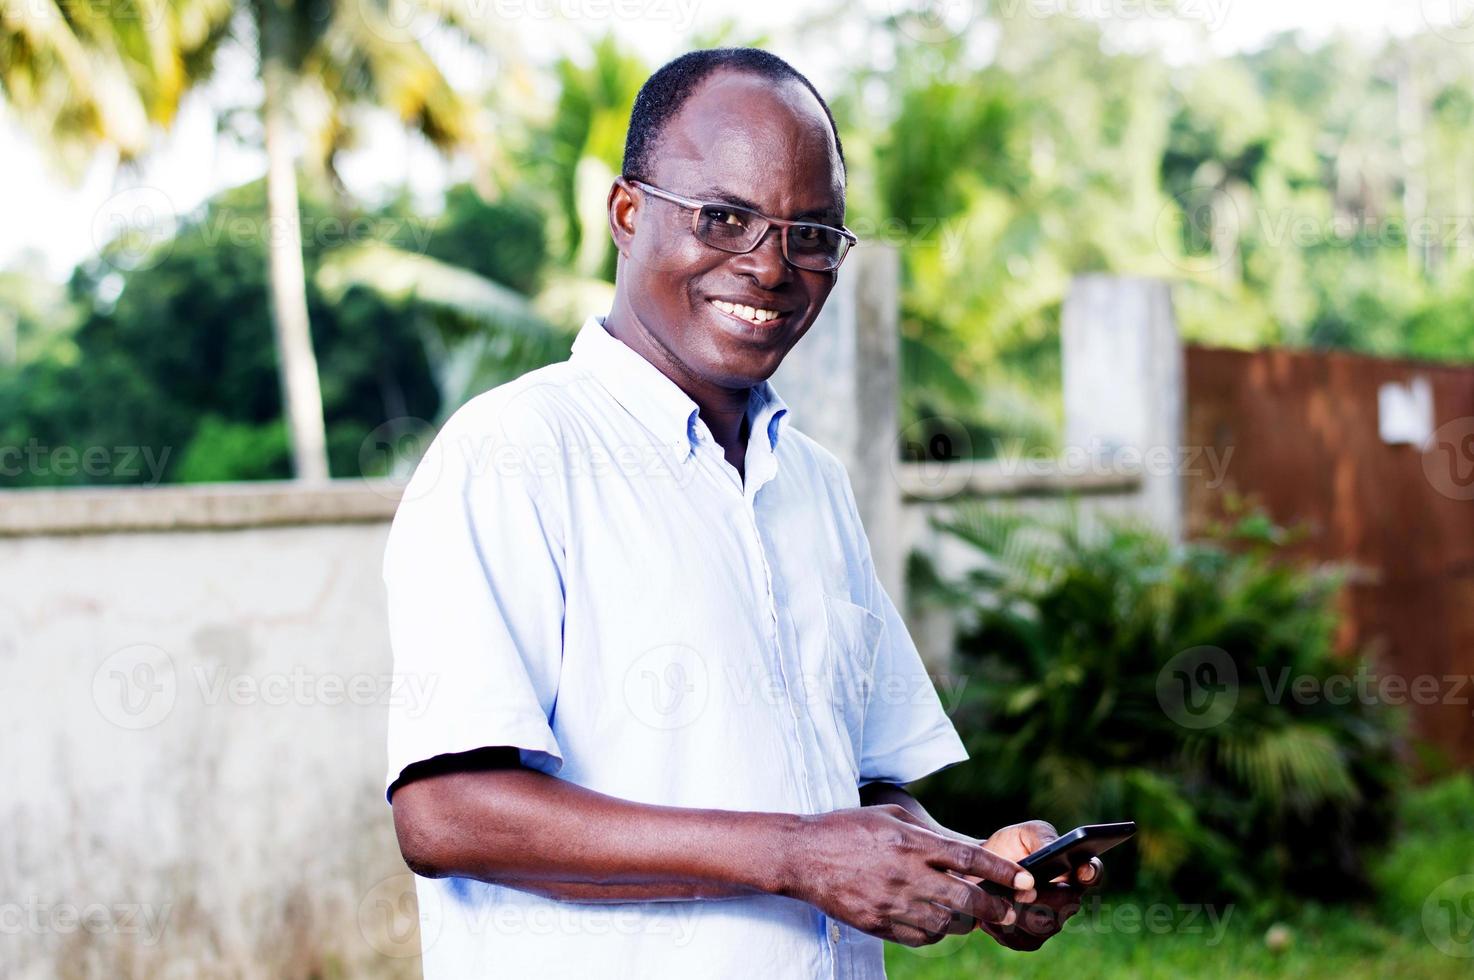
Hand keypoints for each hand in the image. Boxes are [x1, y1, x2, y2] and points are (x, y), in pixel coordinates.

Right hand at [789, 804, 1034, 947]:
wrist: (803, 856)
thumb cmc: (847, 829)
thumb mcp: (889, 815)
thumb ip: (925, 832)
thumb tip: (958, 852)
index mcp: (910, 843)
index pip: (968, 859)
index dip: (1001, 872)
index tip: (1024, 879)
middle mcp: (905, 875)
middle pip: (965, 898)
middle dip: (995, 907)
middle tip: (1010, 910)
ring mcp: (892, 903)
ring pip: (947, 923)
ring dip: (967, 920)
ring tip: (973, 915)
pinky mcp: (879, 924)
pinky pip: (921, 936)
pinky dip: (937, 931)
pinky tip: (938, 921)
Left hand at [969, 819, 1101, 951]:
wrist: (977, 871)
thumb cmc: (1008, 848)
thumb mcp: (1024, 833)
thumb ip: (1042, 836)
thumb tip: (1052, 849)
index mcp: (1073, 870)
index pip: (1092, 872)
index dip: (1091, 871)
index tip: (1083, 869)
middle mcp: (1067, 900)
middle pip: (1069, 904)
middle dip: (1047, 896)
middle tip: (1027, 888)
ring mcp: (1050, 922)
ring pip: (1043, 924)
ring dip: (1022, 910)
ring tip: (1004, 897)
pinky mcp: (1028, 940)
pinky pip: (1022, 938)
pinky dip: (1005, 925)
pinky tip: (993, 912)